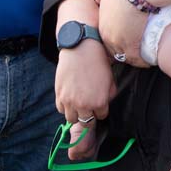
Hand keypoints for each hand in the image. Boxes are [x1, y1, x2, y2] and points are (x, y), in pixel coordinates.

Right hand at [54, 41, 115, 158]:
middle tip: (88, 106)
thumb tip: (103, 104)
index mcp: (100, 102)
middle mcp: (85, 105)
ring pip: (72, 119)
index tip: (98, 103)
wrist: (80, 48)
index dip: (100, 110)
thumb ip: (109, 95)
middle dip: (89, 116)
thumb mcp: (110, 79)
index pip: (101, 116)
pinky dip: (65, 106)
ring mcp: (70, 101)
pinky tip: (69, 98)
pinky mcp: (59, 95)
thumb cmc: (97, 62)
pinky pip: (61, 109)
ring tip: (78, 103)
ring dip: (76, 113)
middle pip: (86, 122)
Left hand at [97, 0, 149, 66]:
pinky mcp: (133, 48)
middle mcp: (109, 39)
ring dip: (133, 58)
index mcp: (102, 29)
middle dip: (123, 52)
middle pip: (115, 52)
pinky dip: (143, 61)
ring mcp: (121, 45)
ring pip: (126, 58)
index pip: (106, 42)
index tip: (123, 41)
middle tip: (133, 50)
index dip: (115, 42)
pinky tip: (148, 61)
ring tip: (142, 57)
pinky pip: (137, 60)